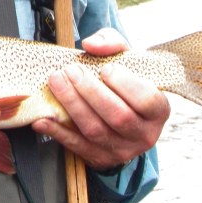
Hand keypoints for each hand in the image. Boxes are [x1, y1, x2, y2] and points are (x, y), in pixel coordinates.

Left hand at [32, 28, 169, 170]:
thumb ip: (112, 43)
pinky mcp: (100, 158)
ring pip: (95, 131)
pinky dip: (57, 132)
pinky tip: (42, 118)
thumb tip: (91, 45)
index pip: (147, 100)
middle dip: (90, 91)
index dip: (125, 84)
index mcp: (158, 110)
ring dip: (72, 105)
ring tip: (56, 82)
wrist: (121, 110)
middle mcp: (144, 134)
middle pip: (117, 116)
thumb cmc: (124, 80)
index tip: (105, 69)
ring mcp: (122, 150)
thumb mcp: (125, 57)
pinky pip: (76, 147)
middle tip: (70, 70)